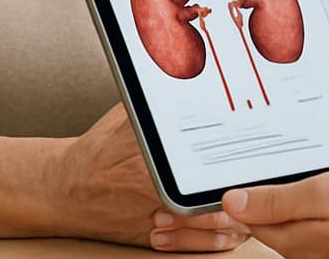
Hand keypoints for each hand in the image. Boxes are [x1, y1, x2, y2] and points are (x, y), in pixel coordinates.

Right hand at [45, 103, 248, 250]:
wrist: (61, 189)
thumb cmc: (96, 150)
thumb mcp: (124, 118)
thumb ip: (156, 106)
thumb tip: (190, 85)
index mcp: (152, 157)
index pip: (203, 161)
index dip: (233, 162)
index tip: (254, 155)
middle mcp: (155, 190)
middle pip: (212, 194)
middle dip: (242, 191)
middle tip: (266, 182)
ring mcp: (154, 218)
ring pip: (206, 223)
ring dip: (236, 218)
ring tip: (257, 207)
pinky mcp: (150, 236)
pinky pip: (190, 244)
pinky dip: (214, 241)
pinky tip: (232, 234)